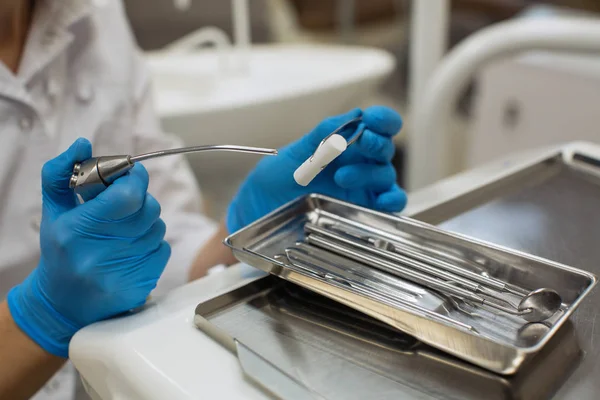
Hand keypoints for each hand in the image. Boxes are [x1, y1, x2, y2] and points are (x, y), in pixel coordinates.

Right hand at [7, 139, 170, 356]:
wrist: (63, 303)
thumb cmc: (60, 251)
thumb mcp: (53, 211)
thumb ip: (61, 173)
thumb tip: (82, 143)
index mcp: (78, 229)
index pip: (127, 195)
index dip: (135, 179)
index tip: (130, 176)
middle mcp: (101, 253)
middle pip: (148, 208)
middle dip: (140, 199)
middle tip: (125, 203)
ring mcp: (124, 271)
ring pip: (158, 227)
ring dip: (146, 222)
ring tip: (124, 229)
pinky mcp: (142, 284)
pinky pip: (163, 248)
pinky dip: (151, 243)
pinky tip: (131, 249)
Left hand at [227, 106, 404, 232]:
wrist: (259, 211)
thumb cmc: (274, 180)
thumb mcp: (294, 153)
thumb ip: (323, 135)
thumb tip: (355, 115)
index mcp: (344, 142)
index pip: (376, 126)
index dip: (382, 119)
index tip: (374, 119)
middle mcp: (357, 163)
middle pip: (384, 149)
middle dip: (376, 143)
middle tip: (362, 142)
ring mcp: (361, 188)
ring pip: (385, 175)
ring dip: (371, 173)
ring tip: (341, 177)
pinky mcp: (362, 212)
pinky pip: (390, 205)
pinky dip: (393, 200)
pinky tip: (382, 200)